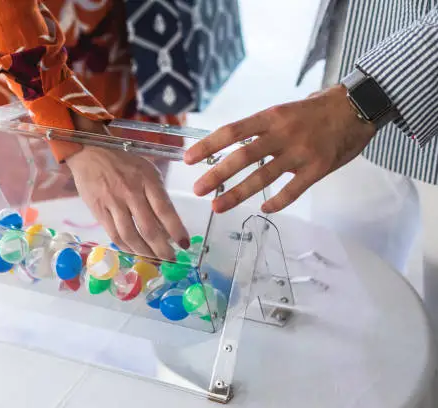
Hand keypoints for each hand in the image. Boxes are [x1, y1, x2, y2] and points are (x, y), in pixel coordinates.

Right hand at [67, 144, 189, 259]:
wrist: (90, 154)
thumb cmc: (124, 163)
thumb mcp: (147, 171)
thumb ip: (158, 195)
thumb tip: (168, 225)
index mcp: (147, 180)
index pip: (165, 210)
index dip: (176, 230)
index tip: (184, 244)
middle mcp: (131, 192)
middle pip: (148, 228)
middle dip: (162, 249)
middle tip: (171, 260)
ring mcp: (113, 202)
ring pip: (130, 235)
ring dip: (144, 252)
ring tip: (155, 260)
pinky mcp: (98, 210)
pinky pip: (114, 235)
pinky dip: (126, 247)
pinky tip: (135, 252)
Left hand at [184, 85, 376, 213]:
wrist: (356, 107)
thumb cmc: (315, 110)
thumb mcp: (284, 111)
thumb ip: (261, 128)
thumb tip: (231, 144)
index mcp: (271, 116)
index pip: (232, 131)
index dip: (208, 145)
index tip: (188, 159)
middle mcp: (282, 134)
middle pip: (243, 156)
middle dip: (217, 174)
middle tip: (198, 189)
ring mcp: (300, 152)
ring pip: (263, 177)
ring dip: (237, 193)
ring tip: (218, 206)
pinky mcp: (317, 169)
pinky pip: (292, 191)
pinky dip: (277, 203)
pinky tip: (263, 210)